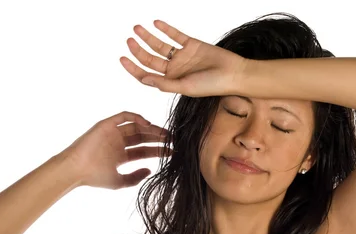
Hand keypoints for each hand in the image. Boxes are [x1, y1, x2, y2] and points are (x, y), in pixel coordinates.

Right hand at [59, 111, 170, 189]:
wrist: (76, 169)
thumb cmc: (94, 177)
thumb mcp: (119, 182)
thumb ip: (135, 177)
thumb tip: (150, 170)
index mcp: (120, 155)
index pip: (143, 150)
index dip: (158, 150)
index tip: (172, 151)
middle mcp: (118, 143)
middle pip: (143, 138)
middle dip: (158, 138)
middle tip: (174, 140)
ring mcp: (112, 133)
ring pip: (136, 127)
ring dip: (152, 129)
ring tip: (166, 134)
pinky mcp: (106, 125)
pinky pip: (124, 116)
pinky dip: (136, 117)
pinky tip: (148, 124)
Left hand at [120, 20, 247, 96]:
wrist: (233, 73)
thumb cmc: (212, 85)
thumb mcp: (185, 87)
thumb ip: (164, 84)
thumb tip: (144, 80)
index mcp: (171, 81)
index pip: (147, 75)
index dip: (133, 68)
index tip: (122, 58)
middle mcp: (175, 69)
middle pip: (150, 59)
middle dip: (138, 50)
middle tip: (129, 40)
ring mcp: (182, 56)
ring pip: (160, 46)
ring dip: (148, 37)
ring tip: (137, 28)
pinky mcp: (192, 45)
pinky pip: (175, 36)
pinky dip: (166, 29)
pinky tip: (156, 23)